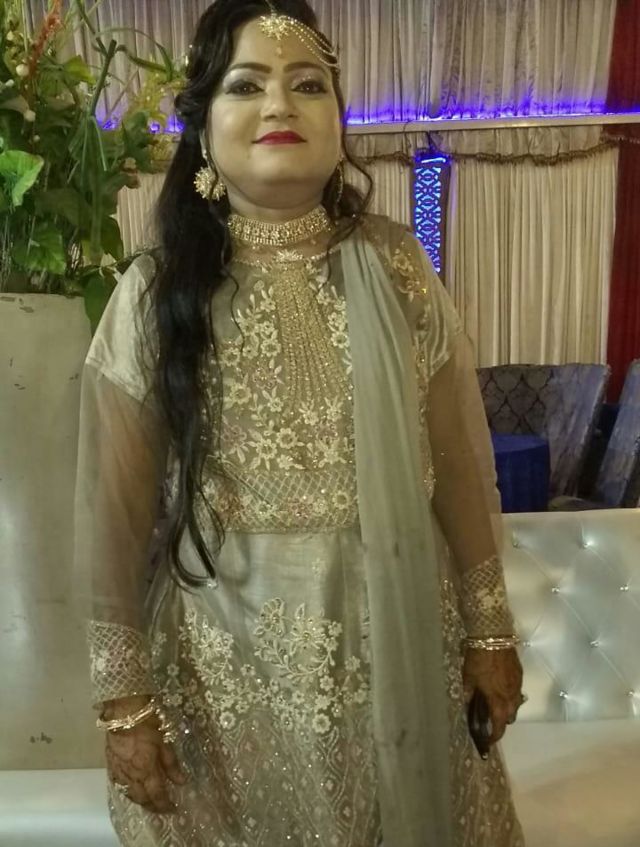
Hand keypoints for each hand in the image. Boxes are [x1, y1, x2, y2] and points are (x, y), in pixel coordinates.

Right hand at [103, 695, 186, 813]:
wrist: (123, 712)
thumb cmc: (148, 723)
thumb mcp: (164, 741)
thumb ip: (171, 764)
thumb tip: (181, 782)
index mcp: (146, 770)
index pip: (157, 794)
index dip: (165, 804)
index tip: (173, 809)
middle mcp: (131, 775)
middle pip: (142, 798)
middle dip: (153, 806)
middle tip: (162, 809)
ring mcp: (119, 771)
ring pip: (129, 794)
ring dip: (140, 801)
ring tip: (149, 803)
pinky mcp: (110, 764)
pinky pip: (118, 785)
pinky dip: (127, 792)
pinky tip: (131, 791)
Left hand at [462, 648, 523, 744]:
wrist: (494, 638)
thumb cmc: (479, 659)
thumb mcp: (468, 677)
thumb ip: (469, 693)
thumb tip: (467, 703)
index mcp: (498, 701)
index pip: (499, 726)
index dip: (494, 736)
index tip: (488, 740)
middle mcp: (511, 696)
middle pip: (510, 717)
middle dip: (501, 722)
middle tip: (490, 719)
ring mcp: (517, 685)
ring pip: (516, 704)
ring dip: (507, 708)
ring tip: (495, 703)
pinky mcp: (520, 674)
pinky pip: (517, 691)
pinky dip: (510, 695)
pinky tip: (501, 688)